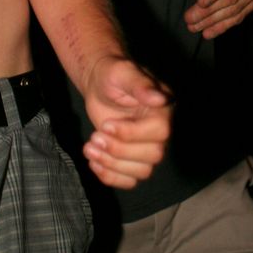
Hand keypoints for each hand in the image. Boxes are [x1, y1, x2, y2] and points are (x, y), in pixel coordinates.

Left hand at [81, 55, 171, 188]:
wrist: (99, 83)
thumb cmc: (112, 74)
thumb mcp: (123, 72)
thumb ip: (140, 85)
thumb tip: (160, 98)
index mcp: (163, 110)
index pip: (159, 133)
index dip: (130, 134)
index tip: (105, 124)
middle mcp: (159, 131)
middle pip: (152, 156)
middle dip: (119, 150)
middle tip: (95, 137)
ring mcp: (146, 147)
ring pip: (141, 171)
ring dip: (112, 165)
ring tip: (89, 148)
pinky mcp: (132, 158)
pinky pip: (129, 180)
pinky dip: (111, 177)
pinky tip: (94, 162)